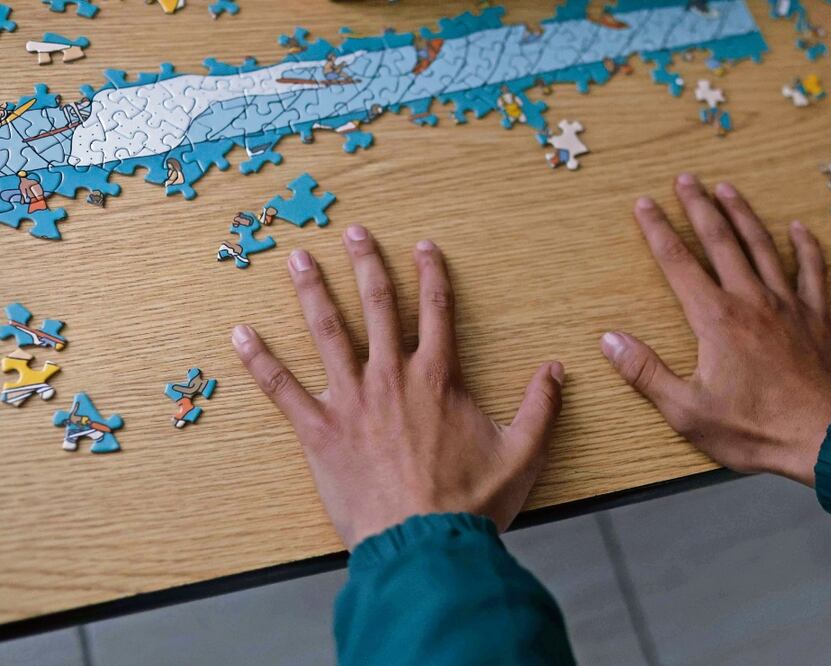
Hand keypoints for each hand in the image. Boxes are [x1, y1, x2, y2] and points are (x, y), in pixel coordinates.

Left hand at [233, 227, 563, 549]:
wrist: (421, 544)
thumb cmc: (469, 502)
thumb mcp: (523, 454)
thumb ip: (541, 407)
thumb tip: (557, 369)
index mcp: (438, 379)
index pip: (437, 311)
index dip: (432, 274)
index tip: (424, 247)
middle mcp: (391, 377)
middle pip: (378, 306)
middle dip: (367, 264)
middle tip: (355, 233)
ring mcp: (351, 401)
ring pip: (328, 333)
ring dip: (313, 292)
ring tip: (298, 260)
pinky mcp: (320, 431)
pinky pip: (283, 389)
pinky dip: (260, 361)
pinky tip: (240, 335)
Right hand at [601, 175, 830, 486]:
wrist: (825, 440)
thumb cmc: (755, 430)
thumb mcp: (687, 411)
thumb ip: (645, 372)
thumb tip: (609, 340)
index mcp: (715, 319)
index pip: (678, 263)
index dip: (658, 230)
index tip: (644, 204)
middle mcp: (750, 301)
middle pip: (720, 241)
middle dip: (698, 207)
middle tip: (685, 179)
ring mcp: (788, 306)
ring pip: (762, 246)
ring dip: (742, 214)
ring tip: (727, 188)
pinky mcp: (817, 318)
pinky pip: (812, 272)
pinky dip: (806, 247)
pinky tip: (800, 228)